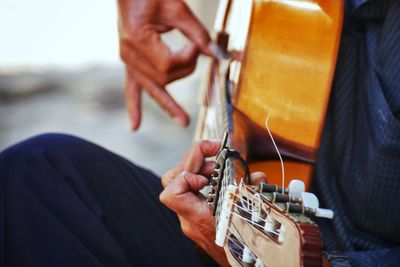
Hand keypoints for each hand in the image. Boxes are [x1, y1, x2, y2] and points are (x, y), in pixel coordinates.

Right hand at [117, 0, 213, 129]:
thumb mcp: (177, 8)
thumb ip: (198, 34)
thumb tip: (218, 55)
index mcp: (137, 39)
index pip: (168, 64)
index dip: (188, 58)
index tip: (196, 45)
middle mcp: (129, 54)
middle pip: (163, 78)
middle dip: (185, 71)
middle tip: (196, 53)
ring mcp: (128, 60)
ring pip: (152, 89)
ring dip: (169, 103)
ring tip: (183, 121)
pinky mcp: (130, 62)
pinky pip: (131, 89)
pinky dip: (134, 107)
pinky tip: (135, 126)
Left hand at [160, 141, 266, 265]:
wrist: (248, 266)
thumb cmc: (249, 249)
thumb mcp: (254, 217)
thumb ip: (253, 194)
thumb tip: (256, 176)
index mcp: (199, 219)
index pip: (171, 194)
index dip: (186, 177)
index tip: (209, 176)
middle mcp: (190, 219)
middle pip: (172, 181)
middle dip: (192, 161)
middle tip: (214, 155)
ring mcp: (191, 219)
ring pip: (178, 185)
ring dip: (196, 169)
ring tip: (218, 168)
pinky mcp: (196, 218)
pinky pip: (190, 194)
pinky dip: (202, 181)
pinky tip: (220, 180)